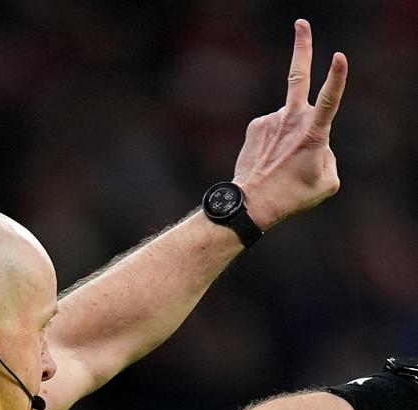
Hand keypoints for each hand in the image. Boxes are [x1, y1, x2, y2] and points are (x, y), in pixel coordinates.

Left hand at [232, 19, 347, 230]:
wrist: (252, 204)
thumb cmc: (293, 195)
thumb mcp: (327, 181)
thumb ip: (330, 155)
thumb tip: (318, 143)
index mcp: (313, 132)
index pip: (329, 101)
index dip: (336, 78)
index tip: (339, 56)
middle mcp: (290, 120)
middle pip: (297, 75)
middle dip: (302, 46)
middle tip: (301, 23)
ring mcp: (270, 120)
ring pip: (290, 120)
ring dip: (291, 136)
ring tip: (283, 163)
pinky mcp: (255, 125)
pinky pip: (274, 128)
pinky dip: (276, 140)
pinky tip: (270, 158)